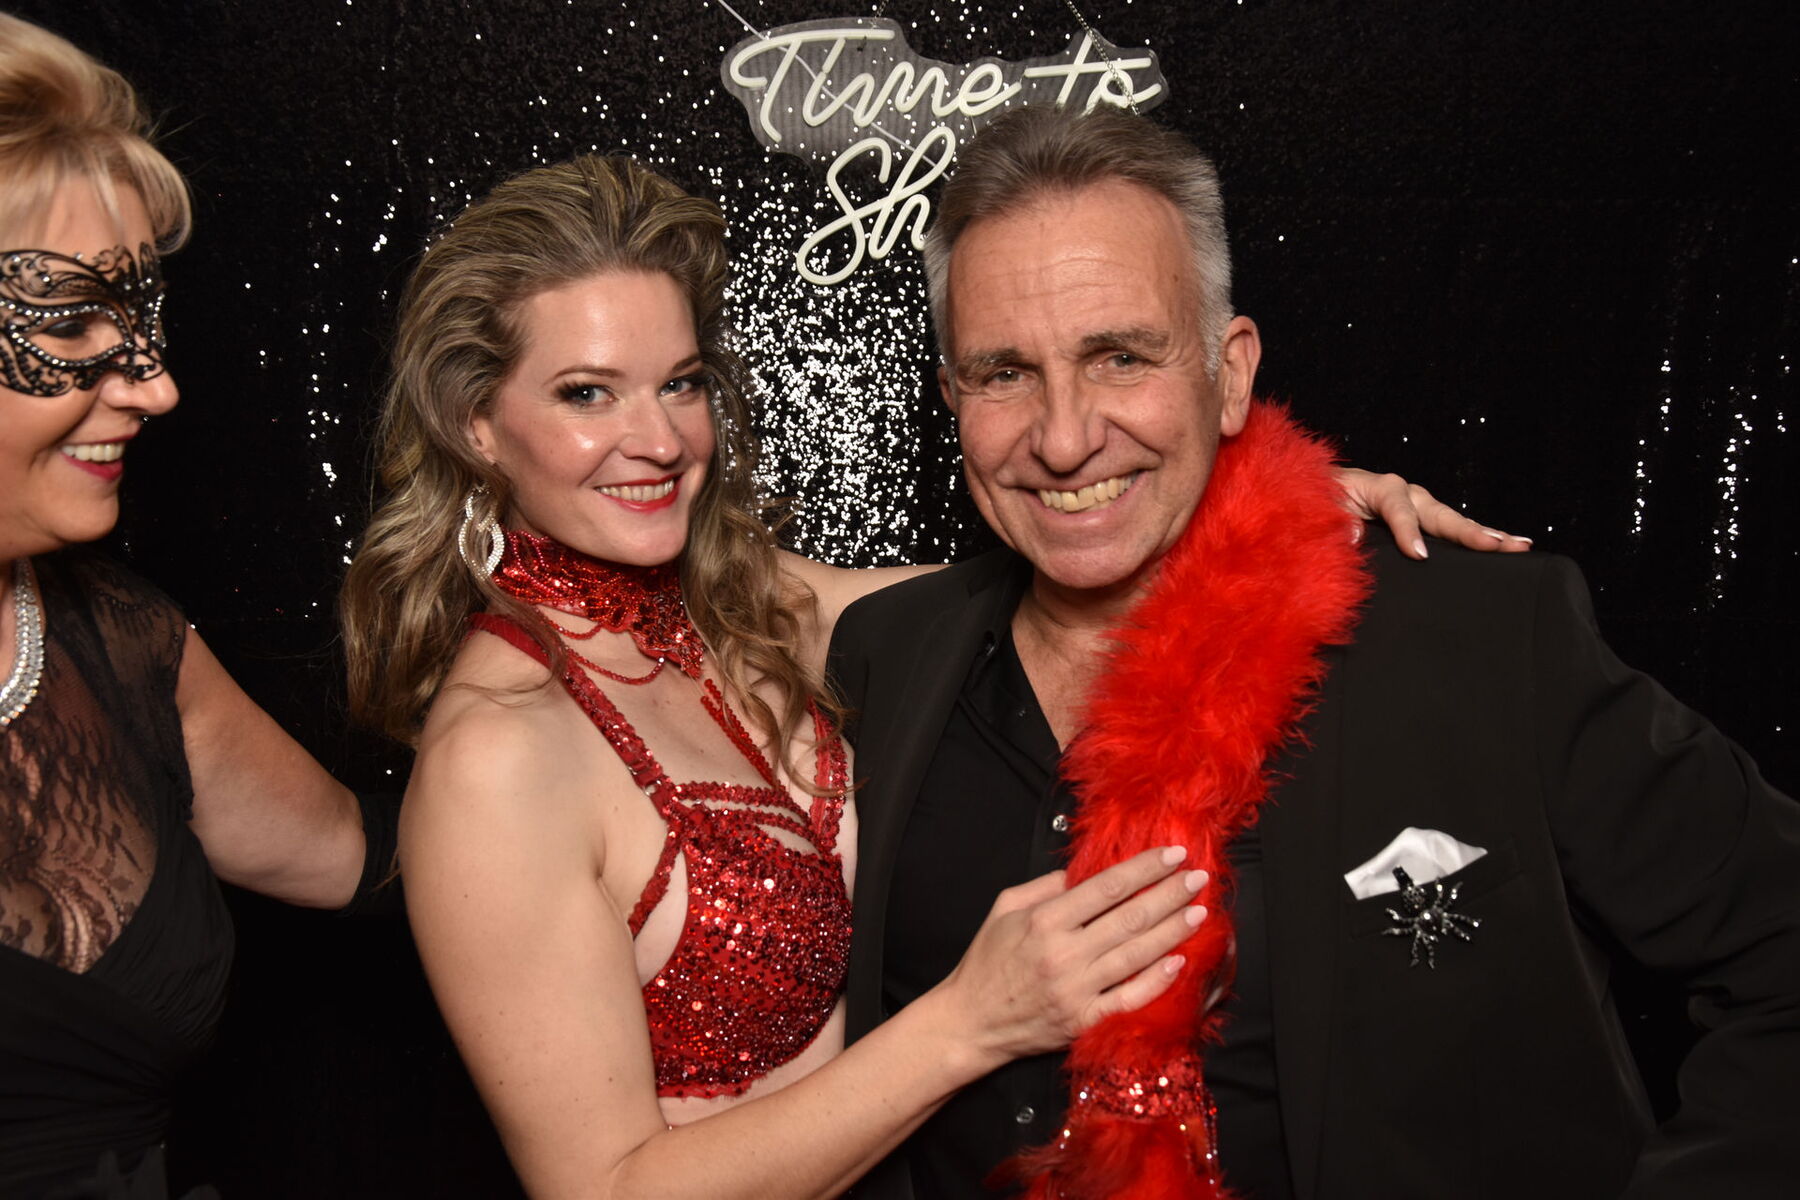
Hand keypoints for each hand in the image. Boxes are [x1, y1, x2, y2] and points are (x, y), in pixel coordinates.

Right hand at [937, 845, 1207, 1066]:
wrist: (971, 1022)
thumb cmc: (987, 962)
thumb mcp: (1005, 909)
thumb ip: (1046, 886)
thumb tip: (1086, 871)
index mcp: (1044, 920)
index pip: (1107, 887)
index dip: (1144, 869)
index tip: (1172, 854)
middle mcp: (1064, 953)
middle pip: (1130, 918)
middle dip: (1169, 894)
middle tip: (1198, 878)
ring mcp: (1076, 990)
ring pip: (1137, 955)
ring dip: (1173, 931)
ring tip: (1199, 911)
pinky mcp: (1084, 1021)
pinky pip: (1130, 999)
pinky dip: (1156, 981)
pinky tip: (1179, 962)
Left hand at [1333, 468, 1532, 559]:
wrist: (1321, 490)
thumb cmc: (1320, 496)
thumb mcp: (1321, 504)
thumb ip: (1335, 518)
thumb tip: (1355, 534)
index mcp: (1380, 487)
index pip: (1398, 508)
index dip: (1408, 531)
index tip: (1418, 554)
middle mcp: (1406, 494)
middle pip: (1440, 514)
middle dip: (1469, 532)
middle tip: (1498, 546)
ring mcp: (1418, 506)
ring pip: (1455, 521)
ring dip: (1485, 534)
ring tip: (1518, 545)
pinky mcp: (1422, 519)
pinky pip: (1451, 529)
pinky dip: (1477, 538)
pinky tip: (1504, 546)